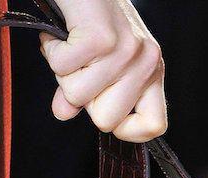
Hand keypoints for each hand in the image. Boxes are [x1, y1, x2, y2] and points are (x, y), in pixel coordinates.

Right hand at [39, 0, 166, 141]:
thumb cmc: (94, 17)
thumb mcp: (102, 61)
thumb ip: (88, 95)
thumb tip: (63, 113)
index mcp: (152, 72)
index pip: (154, 125)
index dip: (127, 131)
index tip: (109, 116)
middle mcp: (145, 63)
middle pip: (107, 120)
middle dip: (84, 100)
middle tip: (82, 70)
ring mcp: (125, 51)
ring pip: (79, 95)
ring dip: (64, 72)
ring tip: (71, 48)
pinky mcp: (101, 38)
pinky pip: (63, 68)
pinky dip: (53, 51)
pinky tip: (61, 36)